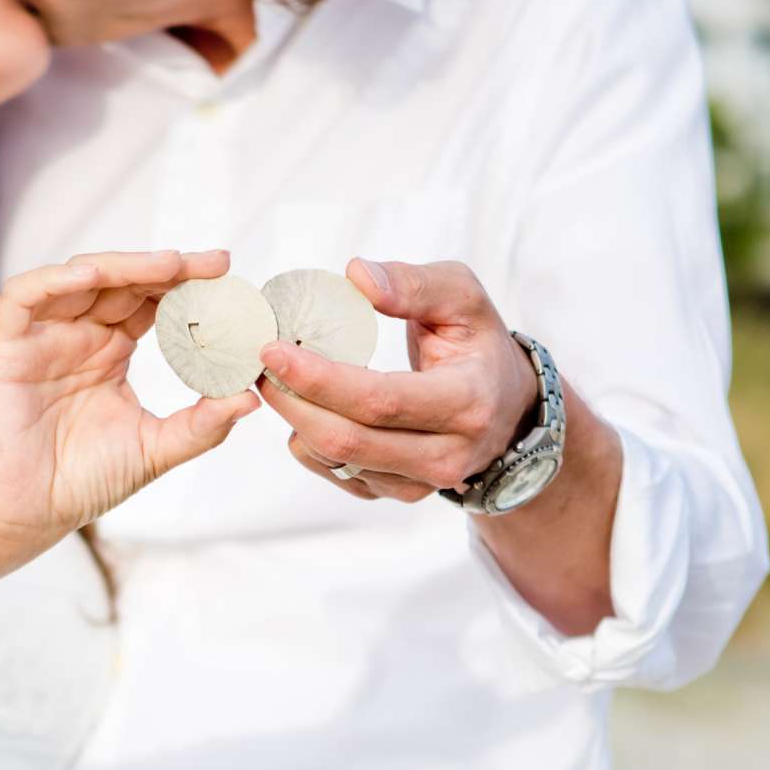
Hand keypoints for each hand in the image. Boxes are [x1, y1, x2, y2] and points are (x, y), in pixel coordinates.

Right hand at [0, 249, 258, 564]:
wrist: (30, 515)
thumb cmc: (85, 482)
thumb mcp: (157, 449)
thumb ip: (203, 424)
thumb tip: (253, 398)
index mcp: (110, 353)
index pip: (151, 302)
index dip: (186, 285)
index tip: (227, 276)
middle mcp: (78, 336)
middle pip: (121, 282)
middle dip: (166, 268)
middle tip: (210, 264)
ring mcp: (42, 338)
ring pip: (79, 278)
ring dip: (122, 265)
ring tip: (167, 265)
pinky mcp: (7, 347)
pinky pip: (24, 297)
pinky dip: (55, 279)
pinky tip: (93, 276)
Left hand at [257, 259, 539, 502]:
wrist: (509, 407)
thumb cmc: (479, 343)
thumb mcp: (463, 297)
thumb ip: (413, 283)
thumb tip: (355, 276)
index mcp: (467, 402)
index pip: (379, 400)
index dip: (318, 378)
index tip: (272, 350)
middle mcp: (448, 455)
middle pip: (347, 439)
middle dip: (292, 402)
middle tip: (261, 365)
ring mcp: (423, 483)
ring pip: (337, 461)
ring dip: (295, 420)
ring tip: (277, 380)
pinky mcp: (401, 493)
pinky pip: (337, 474)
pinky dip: (310, 440)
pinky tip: (306, 408)